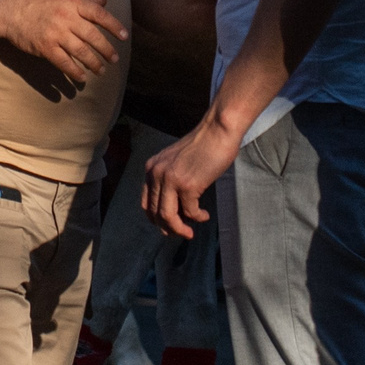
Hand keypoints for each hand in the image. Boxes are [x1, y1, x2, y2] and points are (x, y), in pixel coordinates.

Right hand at [0, 0, 127, 85]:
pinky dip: (74, 72)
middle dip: (106, 49)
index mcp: (71, 1)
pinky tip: (81, 77)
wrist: (7, 8)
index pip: (99, 14)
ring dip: (94, 63)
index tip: (124, 36)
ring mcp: (55, 33)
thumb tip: (104, 1)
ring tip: (100, 70)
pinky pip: (64, 62)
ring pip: (81, 51)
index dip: (114, 26)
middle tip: (114, 59)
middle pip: (93, 36)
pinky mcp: (44, 47)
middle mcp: (66, 17)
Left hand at [142, 116, 239, 240]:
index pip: (146, 202)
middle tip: (182, 233)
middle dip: (168, 228)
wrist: (218, 130)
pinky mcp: (188, 185)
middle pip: (155, 213)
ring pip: (167, 216)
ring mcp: (171, 179)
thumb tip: (173, 208)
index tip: (167, 227)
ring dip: (179, 229)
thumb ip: (169, 179)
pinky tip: (204, 215)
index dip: (156, 219)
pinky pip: (190, 211)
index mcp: (151, 168)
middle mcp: (156, 173)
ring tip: (190, 233)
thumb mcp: (176, 161)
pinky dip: (198, 217)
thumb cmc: (202, 145)